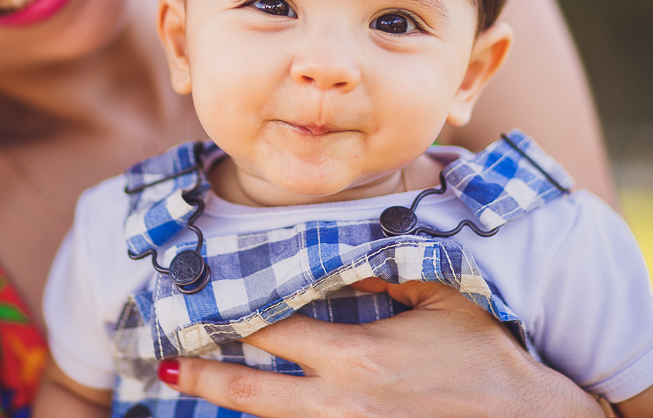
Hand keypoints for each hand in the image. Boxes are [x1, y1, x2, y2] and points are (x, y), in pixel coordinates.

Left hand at [160, 280, 603, 417]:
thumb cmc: (488, 361)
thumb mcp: (442, 301)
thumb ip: (389, 273)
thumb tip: (348, 251)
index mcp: (356, 356)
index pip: (274, 332)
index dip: (230, 317)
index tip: (196, 306)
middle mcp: (340, 403)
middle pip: (252, 393)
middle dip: (204, 377)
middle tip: (164, 366)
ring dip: (234, 407)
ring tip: (193, 389)